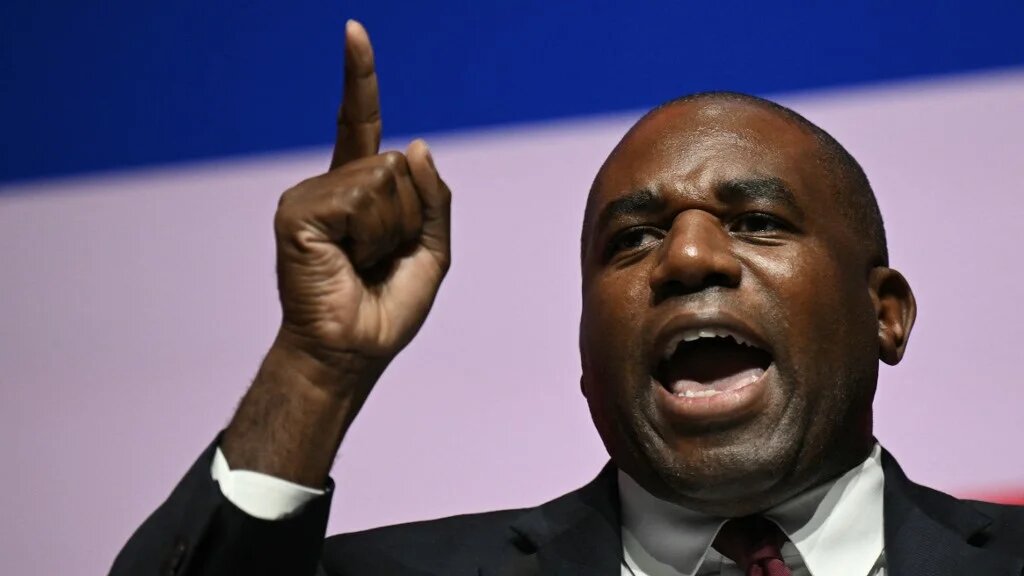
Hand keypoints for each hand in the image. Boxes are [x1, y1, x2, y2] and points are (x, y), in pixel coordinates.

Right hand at [272, 20, 450, 386]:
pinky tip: (348, 260)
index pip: (361, 123)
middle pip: (398, 165)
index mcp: (357, 191)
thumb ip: (431, 196)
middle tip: (381, 259)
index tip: (354, 32)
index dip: (359, 79)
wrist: (354, 352)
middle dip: (410, 218)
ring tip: (365, 262)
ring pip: (385, 180)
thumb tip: (414, 142)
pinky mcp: (298, 210)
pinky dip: (373, 235)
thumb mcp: (431, 248)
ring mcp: (309, 195)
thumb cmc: (386, 307)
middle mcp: (329, 185)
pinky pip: (364, 199)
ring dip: (393, 230)